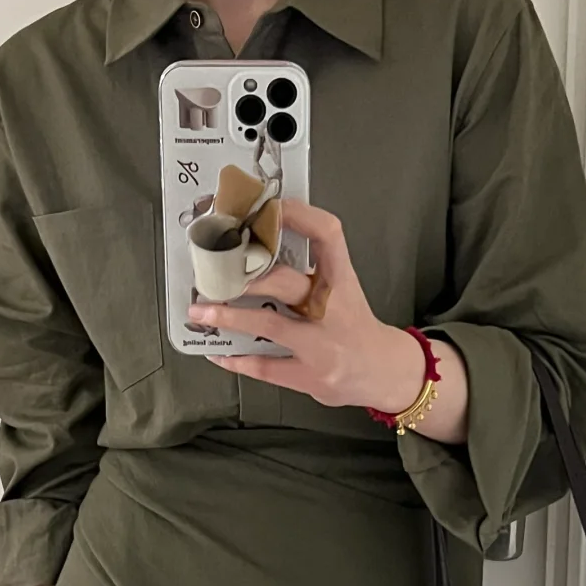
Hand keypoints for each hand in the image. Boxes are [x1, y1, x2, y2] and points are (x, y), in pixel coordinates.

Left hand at [187, 197, 468, 440]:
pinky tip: (218, 351)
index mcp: (343, 282)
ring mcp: (320, 347)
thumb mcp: (345, 290)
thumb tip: (261, 246)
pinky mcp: (309, 377)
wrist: (386, 373)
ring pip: (268, 325)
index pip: (328, 235)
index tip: (268, 207)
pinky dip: (237, 359)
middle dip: (246, 275)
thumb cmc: (356, 327)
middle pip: (285, 281)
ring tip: (199, 312)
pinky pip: (265, 368)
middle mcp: (332, 311)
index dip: (299, 216)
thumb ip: (313, 272)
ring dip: (228, 317)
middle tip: (214, 270)